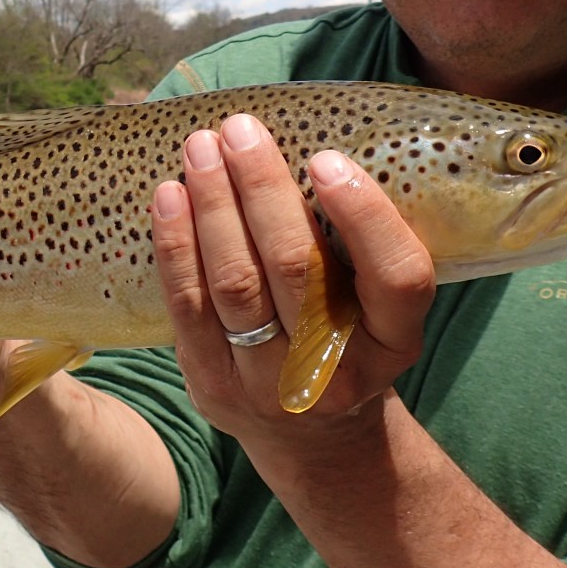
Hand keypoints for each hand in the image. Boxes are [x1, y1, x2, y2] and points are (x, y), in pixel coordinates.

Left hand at [151, 114, 435, 442]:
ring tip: (201, 148)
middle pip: (296, 270)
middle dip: (262, 190)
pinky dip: (176, 246)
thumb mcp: (377, 303)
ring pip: (236, 284)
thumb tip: (306, 141)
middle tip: (241, 130)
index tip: (325, 158)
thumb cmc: (346, 334)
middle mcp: (336, 370)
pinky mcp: (214, 387)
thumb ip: (358, 242)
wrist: (313, 437)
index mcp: (395, 341)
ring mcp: (271, 386)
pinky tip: (170, 196)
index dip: (364, 216)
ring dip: (214, 206)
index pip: (397, 276)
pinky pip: (188, 307)